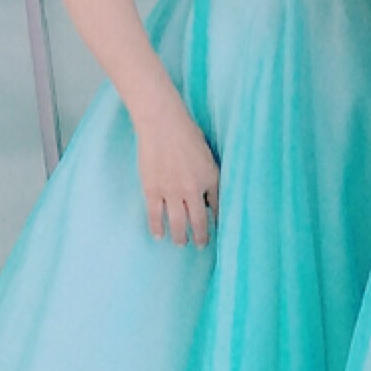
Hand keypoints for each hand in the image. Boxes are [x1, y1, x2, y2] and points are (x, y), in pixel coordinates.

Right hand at [135, 98, 218, 246]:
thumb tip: (207, 194)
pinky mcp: (152, 190)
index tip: (217, 230)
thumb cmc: (187, 134)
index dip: (217, 220)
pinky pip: (155, 215)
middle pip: (198, 221)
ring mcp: (171, 192)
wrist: (162, 125)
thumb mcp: (207, 155)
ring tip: (182, 244)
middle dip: (201, 236)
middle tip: (202, 245)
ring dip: (181, 237)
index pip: (217, 207)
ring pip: (177, 223)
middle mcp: (193, 189)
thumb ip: (208, 176)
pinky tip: (159, 235)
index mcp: (211, 178)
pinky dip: (157, 227)